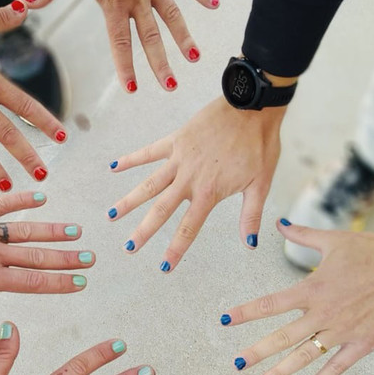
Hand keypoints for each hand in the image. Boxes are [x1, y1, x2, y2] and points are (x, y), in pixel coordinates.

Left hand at [0, 192, 91, 361]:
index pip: (31, 282)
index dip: (58, 283)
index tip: (80, 282)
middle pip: (36, 257)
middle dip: (65, 258)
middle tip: (90, 257)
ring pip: (25, 231)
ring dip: (51, 231)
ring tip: (76, 231)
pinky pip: (2, 203)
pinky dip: (22, 199)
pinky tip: (41, 196)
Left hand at [25, 0, 217, 91]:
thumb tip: (20, 5)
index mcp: (112, 2)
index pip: (119, 41)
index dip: (125, 65)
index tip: (132, 88)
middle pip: (150, 36)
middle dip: (160, 62)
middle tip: (169, 86)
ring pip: (172, 15)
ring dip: (184, 36)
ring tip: (195, 58)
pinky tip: (216, 4)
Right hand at [108, 97, 283, 271]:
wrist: (252, 107)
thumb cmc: (260, 145)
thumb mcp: (260, 184)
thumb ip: (250, 215)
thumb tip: (249, 244)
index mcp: (209, 192)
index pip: (188, 228)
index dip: (176, 250)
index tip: (164, 267)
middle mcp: (189, 179)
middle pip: (161, 210)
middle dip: (143, 231)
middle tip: (128, 247)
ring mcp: (179, 159)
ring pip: (149, 184)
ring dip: (129, 200)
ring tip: (112, 215)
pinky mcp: (176, 140)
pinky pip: (149, 152)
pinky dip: (131, 159)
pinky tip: (114, 167)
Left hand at [222, 225, 373, 374]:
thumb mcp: (334, 239)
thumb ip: (302, 235)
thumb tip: (279, 223)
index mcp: (313, 288)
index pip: (270, 304)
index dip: (245, 313)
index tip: (224, 320)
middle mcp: (323, 314)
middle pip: (282, 338)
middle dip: (256, 352)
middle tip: (236, 365)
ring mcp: (342, 332)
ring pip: (305, 357)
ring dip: (282, 372)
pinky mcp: (363, 344)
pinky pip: (337, 367)